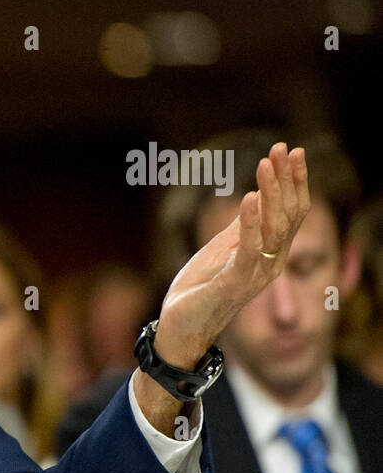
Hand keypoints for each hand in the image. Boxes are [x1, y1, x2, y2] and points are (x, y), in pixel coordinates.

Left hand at [153, 143, 309, 367]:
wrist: (180, 325)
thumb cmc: (201, 288)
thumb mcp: (222, 248)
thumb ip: (241, 227)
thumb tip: (255, 196)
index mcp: (269, 252)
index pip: (290, 211)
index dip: (293, 180)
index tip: (289, 150)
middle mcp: (270, 262)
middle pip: (288, 215)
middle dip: (286, 179)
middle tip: (282, 148)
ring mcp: (254, 274)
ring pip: (273, 228)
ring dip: (270, 193)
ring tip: (266, 164)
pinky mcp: (233, 284)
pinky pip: (247, 250)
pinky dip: (250, 223)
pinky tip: (249, 199)